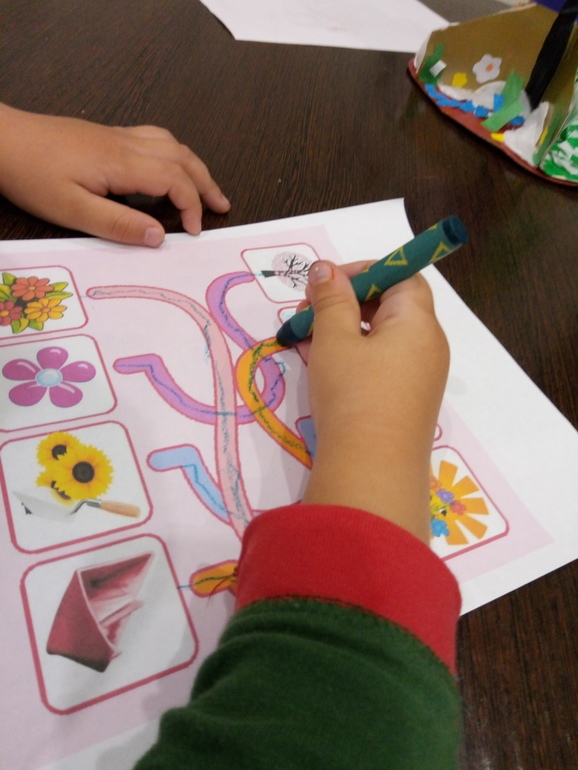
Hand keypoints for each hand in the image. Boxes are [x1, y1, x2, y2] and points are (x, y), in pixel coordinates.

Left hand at [0, 103, 229, 245]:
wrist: (1, 139)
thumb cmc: (31, 174)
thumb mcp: (72, 210)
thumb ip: (119, 224)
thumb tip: (159, 236)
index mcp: (122, 163)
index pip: (175, 179)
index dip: (192, 205)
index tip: (195, 231)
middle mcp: (126, 144)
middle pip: (182, 158)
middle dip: (206, 183)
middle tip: (223, 206)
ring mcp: (116, 136)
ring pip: (170, 144)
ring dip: (194, 166)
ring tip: (207, 187)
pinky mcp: (106, 136)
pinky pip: (154, 138)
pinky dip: (174, 154)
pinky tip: (169, 167)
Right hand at [300, 261, 448, 542]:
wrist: (371, 471)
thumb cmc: (353, 395)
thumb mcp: (333, 340)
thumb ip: (330, 300)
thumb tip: (325, 269)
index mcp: (418, 322)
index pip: (401, 276)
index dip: (365, 271)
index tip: (327, 283)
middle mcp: (427, 345)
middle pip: (392, 306)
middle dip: (347, 302)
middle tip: (308, 311)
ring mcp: (419, 376)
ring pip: (381, 337)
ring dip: (344, 330)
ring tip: (305, 339)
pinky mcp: (406, 400)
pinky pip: (382, 364)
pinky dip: (354, 356)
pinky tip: (319, 363)